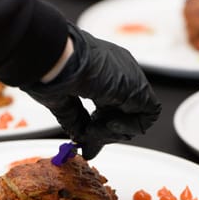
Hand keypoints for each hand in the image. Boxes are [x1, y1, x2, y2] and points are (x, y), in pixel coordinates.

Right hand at [20, 22, 160, 159]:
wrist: (56, 58)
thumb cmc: (50, 71)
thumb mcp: (62, 102)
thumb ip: (75, 120)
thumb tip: (79, 137)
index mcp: (101, 71)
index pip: (109, 104)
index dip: (98, 126)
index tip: (84, 139)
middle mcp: (118, 73)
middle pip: (122, 112)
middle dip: (105, 133)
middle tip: (88, 141)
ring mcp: (130, 78)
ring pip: (135, 116)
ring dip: (114, 132)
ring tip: (93, 131)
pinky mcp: (137, 87)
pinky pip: (148, 115)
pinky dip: (129, 127)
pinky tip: (107, 125)